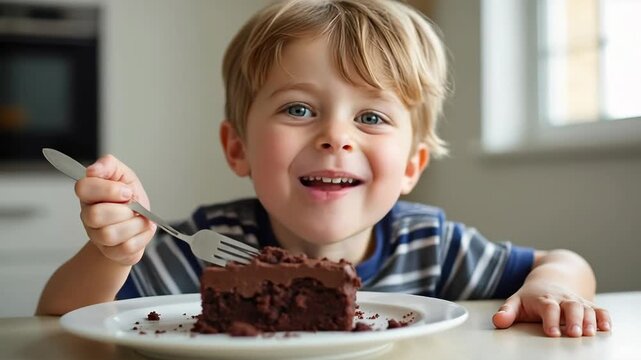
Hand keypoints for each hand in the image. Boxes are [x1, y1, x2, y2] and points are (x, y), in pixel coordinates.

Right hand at [75, 154, 155, 265]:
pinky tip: (141, 230)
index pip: (83, 188)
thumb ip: (108, 165)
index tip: (126, 191)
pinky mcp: (112, 252)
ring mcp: (98, 237)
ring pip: (109, 234)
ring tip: (139, 218)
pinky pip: (125, 248)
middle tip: (133, 206)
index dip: (108, 190)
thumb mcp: (123, 174)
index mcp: (89, 194)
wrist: (140, 221)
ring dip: (134, 224)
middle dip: (122, 210)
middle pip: (95, 215)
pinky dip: (142, 237)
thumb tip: (92, 170)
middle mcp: (88, 216)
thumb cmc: (129, 197)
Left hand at [492, 281, 610, 336]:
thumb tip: (497, 322)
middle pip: (571, 307)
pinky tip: (606, 328)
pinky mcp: (588, 305)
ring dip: (589, 321)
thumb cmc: (531, 296)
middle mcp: (562, 299)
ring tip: (590, 333)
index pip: (548, 307)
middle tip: (574, 334)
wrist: (551, 278)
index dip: (550, 319)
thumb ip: (507, 312)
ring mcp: (576, 301)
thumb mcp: (516, 301)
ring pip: (586, 308)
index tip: (552, 333)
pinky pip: (599, 309)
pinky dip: (604, 317)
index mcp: (544, 298)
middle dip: (573, 320)